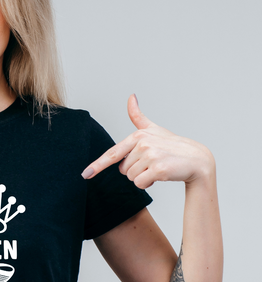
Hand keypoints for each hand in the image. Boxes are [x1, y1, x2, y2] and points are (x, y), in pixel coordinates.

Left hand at [81, 95, 214, 188]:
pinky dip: (149, 184)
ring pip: (132, 178)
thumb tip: (131, 97)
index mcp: (138, 135)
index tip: (85, 174)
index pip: (113, 153)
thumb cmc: (173, 146)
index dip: (97, 165)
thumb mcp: (154, 129)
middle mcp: (142, 144)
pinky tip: (160, 176)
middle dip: (136, 171)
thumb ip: (138, 117)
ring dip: (143, 178)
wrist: (196, 159)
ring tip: (158, 168)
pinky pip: (141, 184)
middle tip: (152, 164)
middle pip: (123, 170)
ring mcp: (150, 156)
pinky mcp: (157, 168)